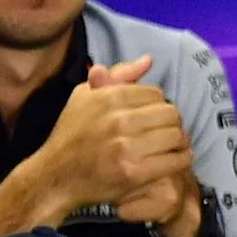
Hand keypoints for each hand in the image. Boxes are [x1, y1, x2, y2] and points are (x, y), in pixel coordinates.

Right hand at [24, 57, 198, 234]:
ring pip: (175, 136)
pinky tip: (174, 159)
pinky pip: (174, 160)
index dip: (158, 104)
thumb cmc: (71, 135)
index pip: (156, 93)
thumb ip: (118, 76)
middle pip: (170, 113)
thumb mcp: (85, 97)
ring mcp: (126, 148)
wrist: (55, 177)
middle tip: (166, 131)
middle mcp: (118, 120)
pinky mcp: (134, 173)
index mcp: (108, 98)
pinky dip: (180, 159)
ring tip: (172, 145)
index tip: (153, 116)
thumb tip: (149, 60)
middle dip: (172, 122)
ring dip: (179, 141)